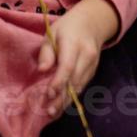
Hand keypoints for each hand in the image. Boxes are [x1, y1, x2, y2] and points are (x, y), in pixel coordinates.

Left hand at [36, 0, 118, 114]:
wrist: (92, 23)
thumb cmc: (66, 28)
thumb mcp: (51, 34)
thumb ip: (46, 52)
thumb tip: (42, 70)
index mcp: (74, 44)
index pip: (68, 67)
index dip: (58, 82)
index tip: (48, 94)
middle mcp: (87, 55)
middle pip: (75, 80)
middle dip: (62, 97)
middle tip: (49, 112)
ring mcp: (92, 64)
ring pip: (80, 85)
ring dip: (67, 100)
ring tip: (54, 113)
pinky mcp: (93, 70)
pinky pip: (83, 85)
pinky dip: (73, 95)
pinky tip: (63, 104)